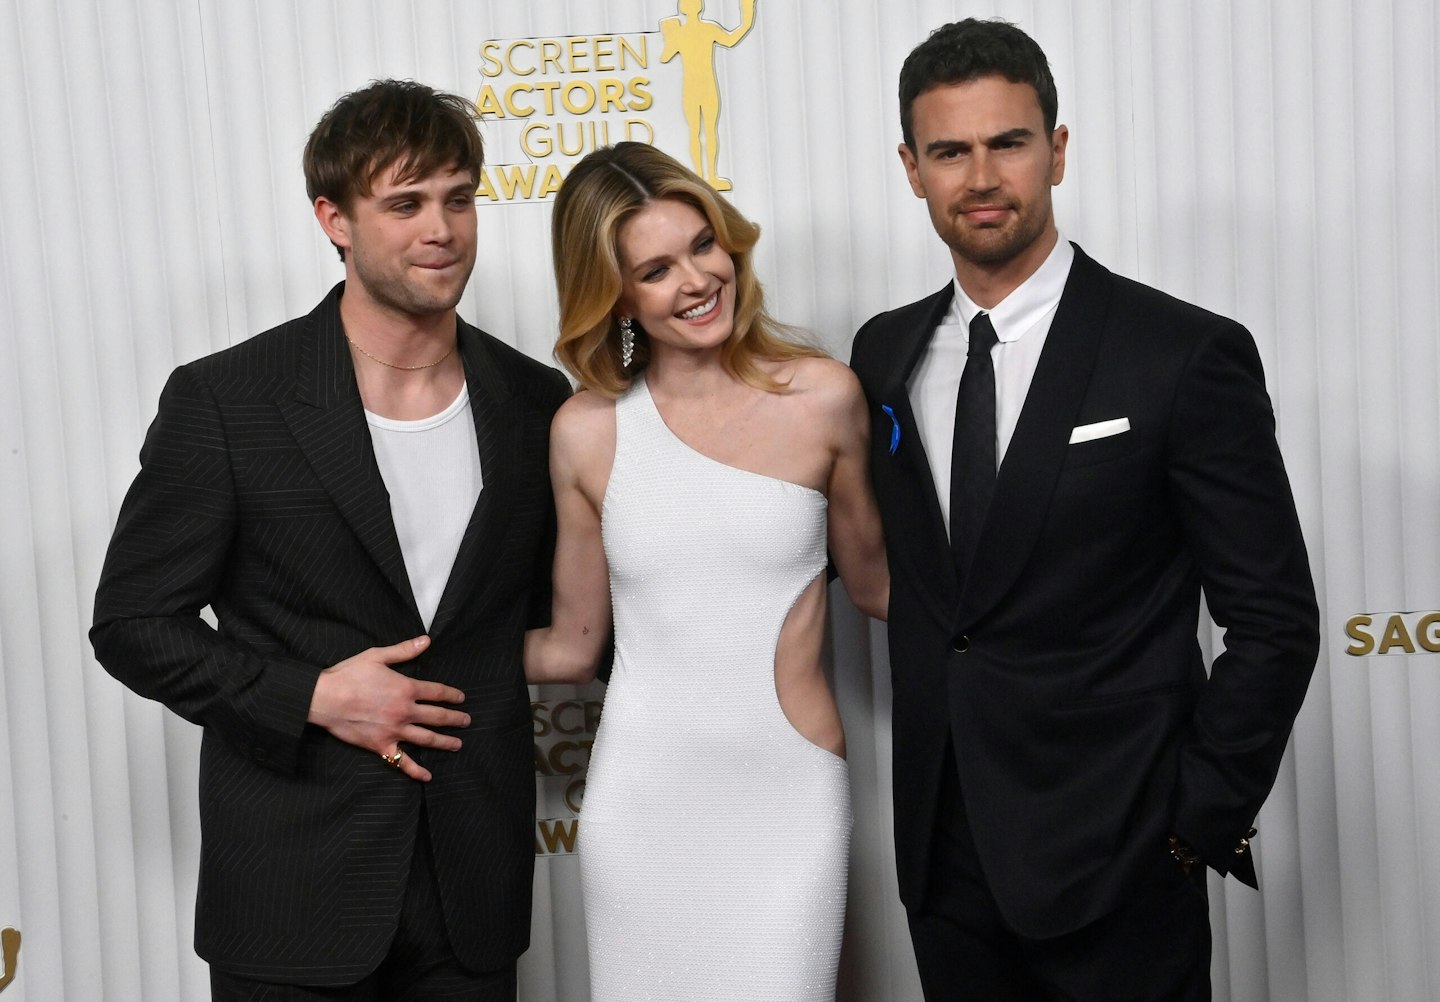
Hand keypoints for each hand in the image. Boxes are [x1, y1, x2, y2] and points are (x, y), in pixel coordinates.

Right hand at [307, 635, 469, 781]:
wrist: (324, 698)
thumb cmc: (348, 675)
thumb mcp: (377, 656)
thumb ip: (404, 650)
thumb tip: (426, 641)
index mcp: (406, 689)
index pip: (437, 692)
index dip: (452, 695)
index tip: (461, 698)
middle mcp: (405, 711)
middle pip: (438, 717)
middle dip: (455, 719)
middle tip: (467, 721)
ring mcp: (394, 731)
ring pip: (427, 739)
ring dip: (445, 742)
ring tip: (458, 744)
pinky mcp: (381, 746)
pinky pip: (402, 761)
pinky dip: (416, 770)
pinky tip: (428, 776)